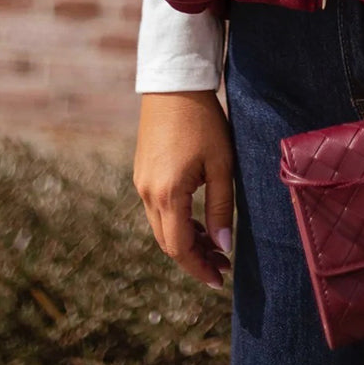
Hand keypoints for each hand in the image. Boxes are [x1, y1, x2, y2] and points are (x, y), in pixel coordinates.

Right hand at [133, 90, 234, 289]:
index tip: (219, 279)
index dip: (199, 267)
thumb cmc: (204, 122)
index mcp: (168, 193)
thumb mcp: (221, 165)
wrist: (175, 85)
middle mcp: (147, 193)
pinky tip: (197, 221)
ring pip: (161, 227)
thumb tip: (223, 247)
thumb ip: (221, 208)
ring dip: (186, 241)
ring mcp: (141, 183)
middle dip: (194, 259)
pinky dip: (176, 222)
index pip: (180, 248)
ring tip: (215, 246)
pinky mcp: (142, 173)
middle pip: (167, 243)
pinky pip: (157, 210)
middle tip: (222, 266)